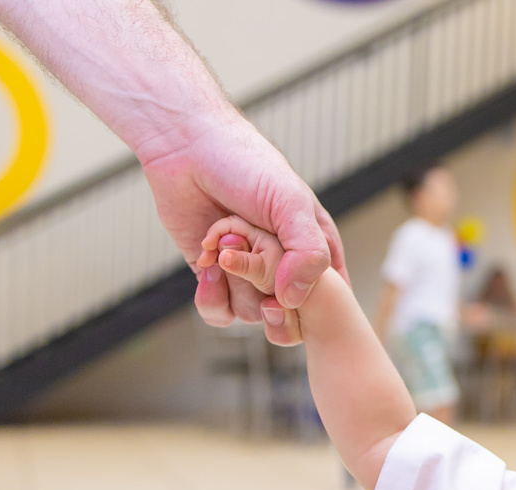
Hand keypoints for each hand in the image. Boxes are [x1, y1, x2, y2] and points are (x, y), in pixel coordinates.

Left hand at [138, 109, 345, 332]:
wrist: (186, 150)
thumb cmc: (246, 166)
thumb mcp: (292, 205)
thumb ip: (308, 254)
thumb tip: (292, 301)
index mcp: (315, 249)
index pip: (329, 298)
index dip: (310, 298)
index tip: (285, 275)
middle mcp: (284, 267)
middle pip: (288, 311)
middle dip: (264, 284)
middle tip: (245, 243)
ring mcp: (249, 275)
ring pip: (254, 314)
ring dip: (234, 283)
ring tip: (220, 243)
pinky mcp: (216, 279)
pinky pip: (221, 314)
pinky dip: (212, 298)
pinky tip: (207, 267)